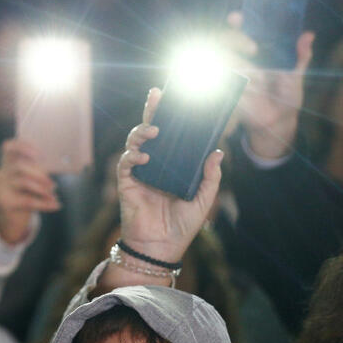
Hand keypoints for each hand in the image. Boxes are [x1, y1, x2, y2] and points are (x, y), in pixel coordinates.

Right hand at [0, 139, 59, 244]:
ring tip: (54, 195)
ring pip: (24, 182)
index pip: (8, 147)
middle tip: (53, 184)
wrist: (10, 220)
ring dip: (43, 189)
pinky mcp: (4, 202)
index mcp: (6, 164)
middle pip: (19, 166)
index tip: (39, 154)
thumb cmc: (24, 195)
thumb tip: (51, 165)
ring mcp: (0, 188)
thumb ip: (36, 170)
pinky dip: (44, 204)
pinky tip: (56, 205)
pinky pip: (27, 201)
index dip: (23, 146)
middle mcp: (0, 174)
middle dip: (39, 174)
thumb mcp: (28, 181)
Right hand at [115, 89, 222, 264]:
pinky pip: (126, 163)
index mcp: (172, 165)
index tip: (172, 97)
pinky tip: (144, 158)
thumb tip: (217, 151)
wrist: (162, 247)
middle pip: (149, 131)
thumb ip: (210, 176)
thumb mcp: (204, 199)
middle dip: (151, 112)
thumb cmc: (182, 225)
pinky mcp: (126, 182)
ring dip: (142, 132)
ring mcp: (138, 171)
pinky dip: (133, 157)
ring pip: (135, 142)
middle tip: (156, 96)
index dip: (169, 116)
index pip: (170, 136)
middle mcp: (154, 164)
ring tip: (154, 131)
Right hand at [225, 12, 313, 158]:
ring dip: (237, 64)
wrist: (278, 122)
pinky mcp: (222, 90)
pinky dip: (231, 83)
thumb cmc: (287, 96)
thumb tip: (309, 35)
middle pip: (222, 40)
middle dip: (234, 38)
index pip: (237, 31)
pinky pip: (218, 81)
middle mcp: (237, 60)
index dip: (234, 22)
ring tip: (256, 78)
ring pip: (219, 58)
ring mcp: (228, 75)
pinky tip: (244, 89)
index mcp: (253, 53)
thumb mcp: (296, 74)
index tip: (237, 17)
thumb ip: (301, 55)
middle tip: (253, 48)